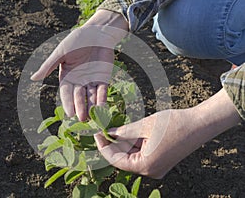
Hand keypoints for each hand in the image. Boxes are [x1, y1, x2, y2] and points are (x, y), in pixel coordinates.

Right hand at [31, 10, 127, 120]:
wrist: (97, 32)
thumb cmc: (77, 40)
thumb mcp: (61, 52)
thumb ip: (49, 66)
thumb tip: (33, 78)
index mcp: (67, 77)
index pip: (66, 93)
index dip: (68, 103)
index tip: (70, 114)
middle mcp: (78, 82)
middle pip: (79, 98)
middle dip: (80, 108)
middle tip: (82, 119)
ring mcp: (91, 82)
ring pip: (91, 97)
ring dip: (92, 107)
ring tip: (93, 117)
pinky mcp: (103, 79)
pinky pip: (103, 91)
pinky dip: (103, 99)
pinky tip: (103, 108)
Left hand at [94, 89, 240, 177]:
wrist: (200, 124)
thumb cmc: (174, 124)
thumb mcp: (145, 125)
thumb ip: (124, 131)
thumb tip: (109, 133)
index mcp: (145, 166)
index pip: (115, 160)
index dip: (103, 146)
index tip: (96, 134)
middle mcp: (150, 171)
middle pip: (123, 159)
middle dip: (113, 144)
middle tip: (104, 128)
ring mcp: (156, 167)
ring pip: (132, 156)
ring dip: (124, 143)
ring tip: (116, 127)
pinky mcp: (161, 161)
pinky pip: (142, 154)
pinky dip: (134, 144)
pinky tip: (130, 132)